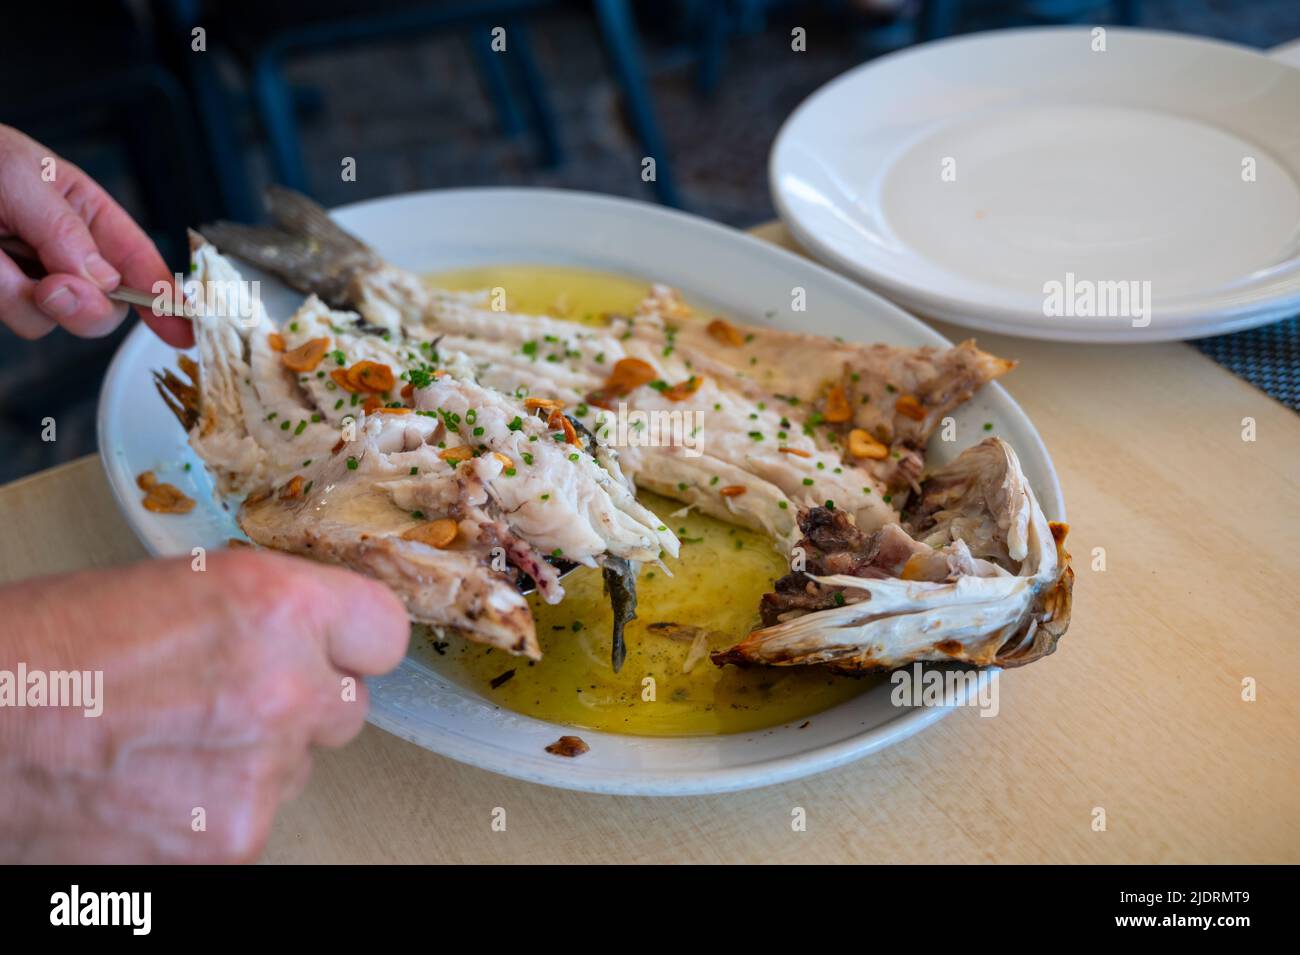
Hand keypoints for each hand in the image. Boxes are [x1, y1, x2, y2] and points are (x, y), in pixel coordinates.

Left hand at [0, 123, 191, 345]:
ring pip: (47, 319)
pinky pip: (7, 315)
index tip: (183, 332)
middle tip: (54, 289)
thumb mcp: (22, 175)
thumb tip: (104, 280)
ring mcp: (24, 280)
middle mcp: (61, 253)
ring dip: (16, 293)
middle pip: (101, 307)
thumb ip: (66, 231)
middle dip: (82, 305)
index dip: (166, 300)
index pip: (139, 263)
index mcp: (85, 215)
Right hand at [0, 550, 409, 862]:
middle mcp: (285, 689)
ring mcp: (262, 773)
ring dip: (253, 758)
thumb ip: (264, 615)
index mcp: (276, 606)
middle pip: (348, 708)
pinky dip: (215, 811)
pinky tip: (153, 786)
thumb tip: (311, 638)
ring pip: (298, 767)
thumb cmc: (44, 650)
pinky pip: (257, 817)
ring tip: (165, 741)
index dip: (351, 642)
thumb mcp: (177, 586)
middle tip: (224, 697)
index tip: (333, 649)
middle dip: (300, 704)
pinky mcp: (233, 841)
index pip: (384, 631)